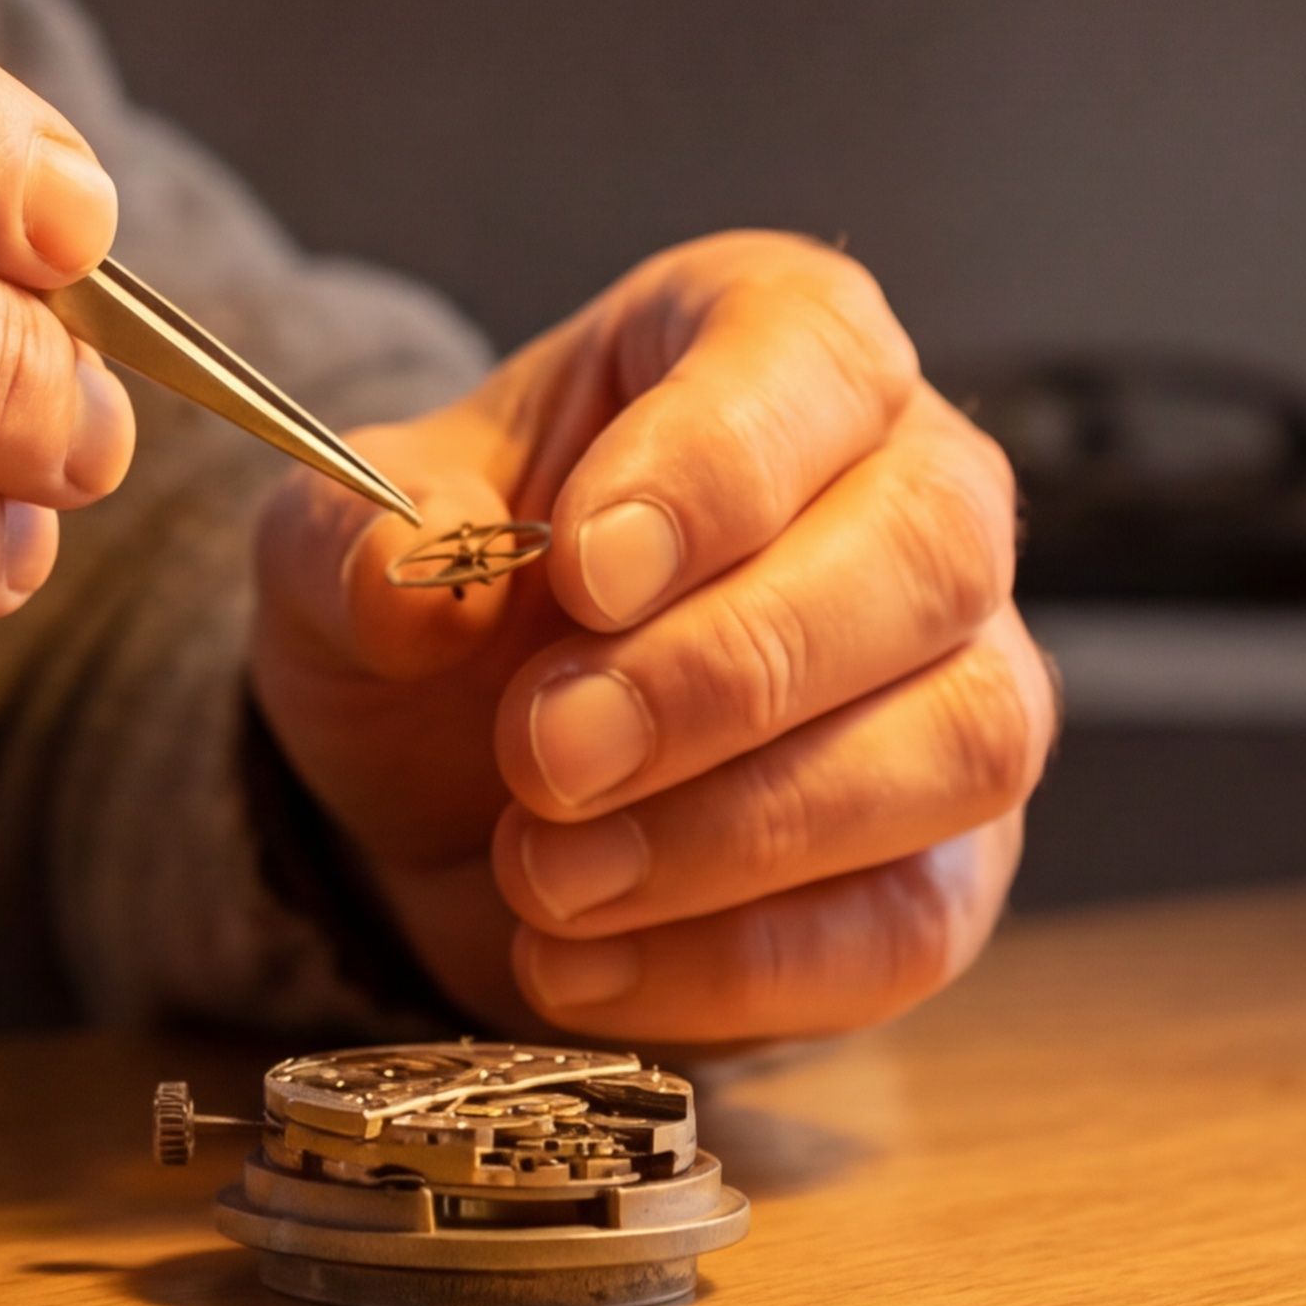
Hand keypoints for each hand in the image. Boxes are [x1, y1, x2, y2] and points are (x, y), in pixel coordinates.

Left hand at [250, 235, 1050, 1041]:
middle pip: (926, 550)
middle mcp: (914, 491)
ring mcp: (962, 681)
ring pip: (956, 741)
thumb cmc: (450, 610)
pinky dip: (741, 963)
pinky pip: (913, 920)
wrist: (449, 789)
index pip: (811, 358)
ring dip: (739, 830)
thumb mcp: (343, 541)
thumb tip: (413, 581)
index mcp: (772, 341)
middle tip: (544, 752)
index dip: (714, 468)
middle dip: (728, 669)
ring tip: (543, 874)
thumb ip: (356, 537)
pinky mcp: (949, 866)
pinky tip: (579, 963)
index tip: (582, 570)